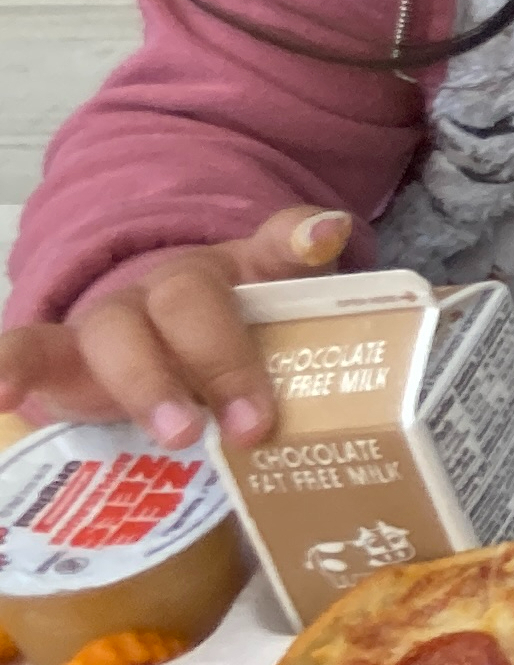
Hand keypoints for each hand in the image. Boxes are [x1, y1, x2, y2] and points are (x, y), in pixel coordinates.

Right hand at [0, 206, 352, 446]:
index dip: (297, 238)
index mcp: (239, 271)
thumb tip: (329, 230)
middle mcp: (170, 286)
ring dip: (147, 382)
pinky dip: (9, 366)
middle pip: (189, 301)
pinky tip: (2, 394)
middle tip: (253, 426)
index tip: (320, 239)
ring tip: (179, 434)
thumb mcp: (287, 335)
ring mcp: (113, 319)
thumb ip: (313, 299)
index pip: (273, 244)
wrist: (154, 358)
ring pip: (116, 330)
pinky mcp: (62, 357)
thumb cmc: (233, 348)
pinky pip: (26, 350)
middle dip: (222, 361)